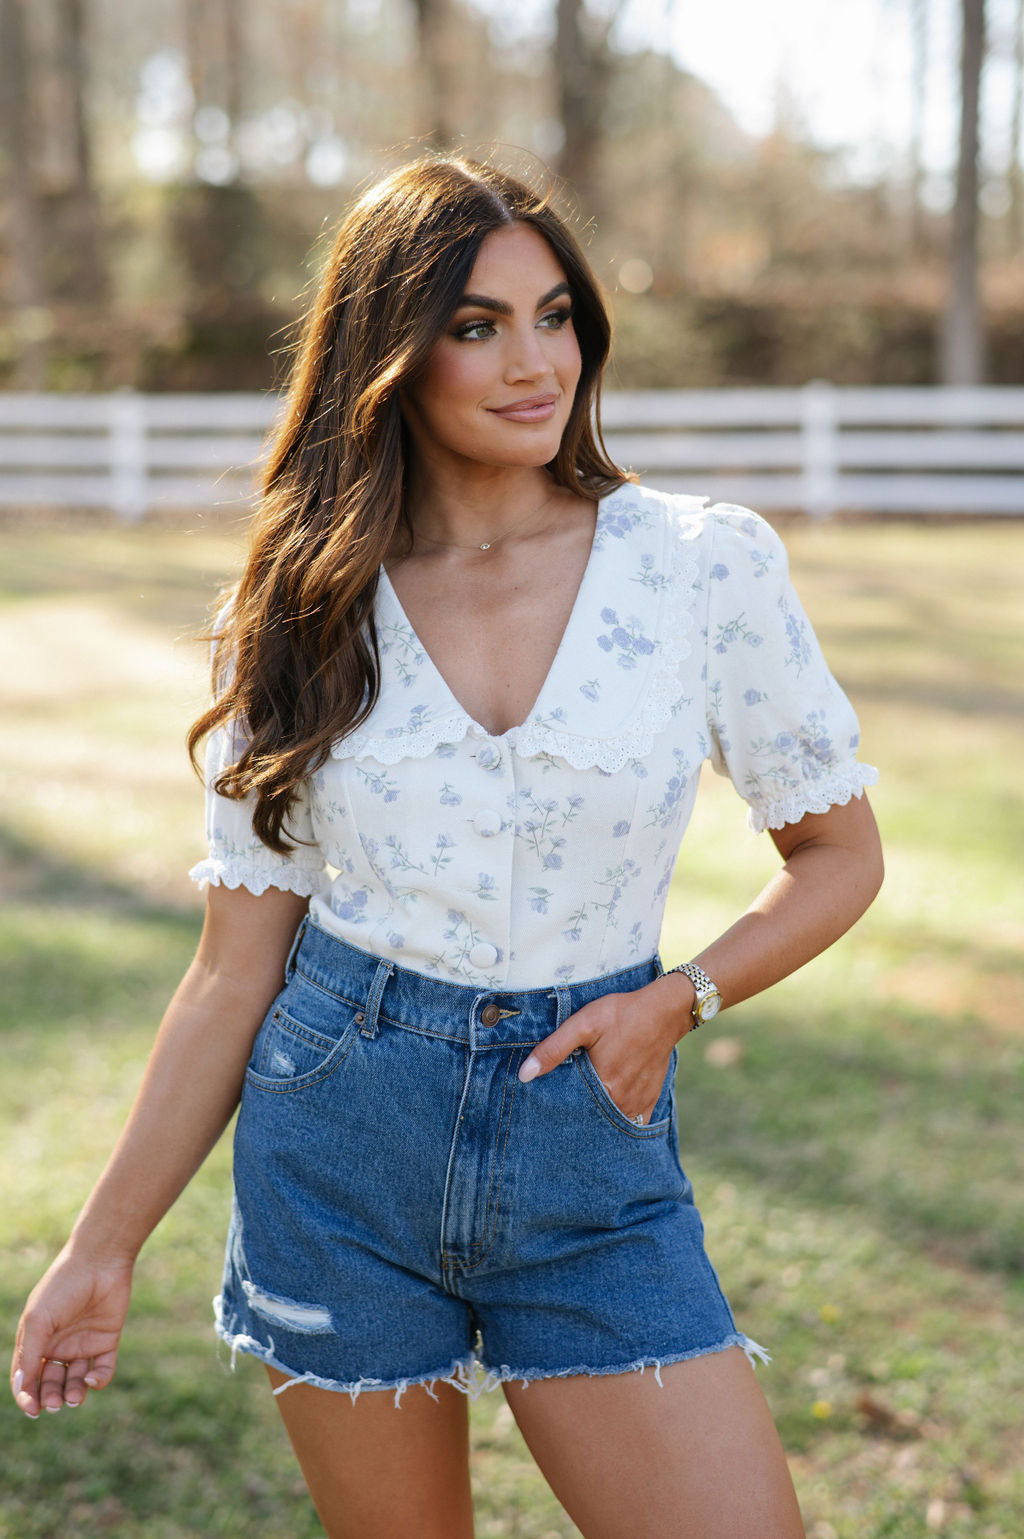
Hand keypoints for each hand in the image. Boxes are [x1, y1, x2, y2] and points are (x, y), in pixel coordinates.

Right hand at [11, 1244, 133, 1416]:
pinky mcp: (107, 1341)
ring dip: (73, 1394)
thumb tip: (21, 1389)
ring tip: (73, 1398)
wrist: (100, 1261)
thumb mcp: (38, 1320)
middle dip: (52, 1398)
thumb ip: (28, 1355)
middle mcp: (59, 1345)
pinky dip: (97, 1381)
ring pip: (76, 1381)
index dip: (27, 1396)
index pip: (27, 1377)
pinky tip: (91, 1379)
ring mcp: (83, 1344)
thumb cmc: (62, 1287)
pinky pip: (102, 1370)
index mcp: (36, 1341)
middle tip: (56, 1404)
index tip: (33, 1410)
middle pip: (52, 1384)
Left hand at [517, 974, 692, 1124]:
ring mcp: (638, 1103)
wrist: (665, 1011)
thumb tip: (525, 1075)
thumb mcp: (584, 1024)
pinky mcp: (650, 1099)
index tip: (547, 1105)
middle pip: (591, 1120)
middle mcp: (622, 1102)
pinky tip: (607, 1111)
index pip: (571, 1111)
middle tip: (563, 1108)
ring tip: (583, 1109)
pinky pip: (632, 1121)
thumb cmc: (622, 1014)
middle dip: (577, 1117)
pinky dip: (619, 1120)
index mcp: (603, 1087)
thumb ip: (554, 1049)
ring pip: (611, 1123)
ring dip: (597, 1120)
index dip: (558, 1108)